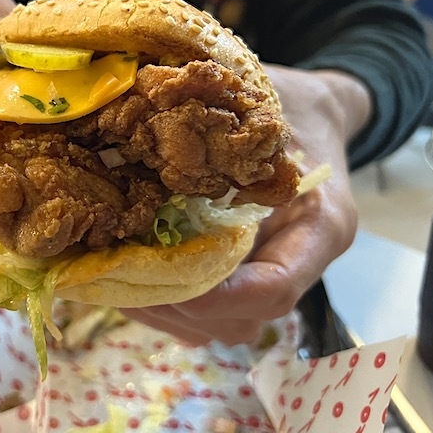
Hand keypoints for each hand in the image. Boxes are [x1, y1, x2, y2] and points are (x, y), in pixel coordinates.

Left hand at [123, 64, 372, 344]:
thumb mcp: (269, 105)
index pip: (273, 287)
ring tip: (113, 278)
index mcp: (320, 227)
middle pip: (240, 319)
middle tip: (116, 275)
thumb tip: (145, 146)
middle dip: (174, 306)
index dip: (214, 295)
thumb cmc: (290, 105)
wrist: (313, 113)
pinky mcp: (246, 280)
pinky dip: (165, 306)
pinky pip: (208, 317)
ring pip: (219, 328)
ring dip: (163, 311)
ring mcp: (272, 278)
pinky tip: (127, 274)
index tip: (155, 274)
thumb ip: (229, 136)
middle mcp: (300, 264)